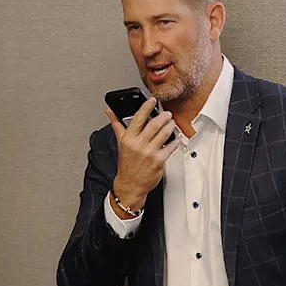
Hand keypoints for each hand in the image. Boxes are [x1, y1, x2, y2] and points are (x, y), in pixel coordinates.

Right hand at [106, 97, 176, 218]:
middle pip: (154, 124)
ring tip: (171, 123)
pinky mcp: (159, 161)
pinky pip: (171, 147)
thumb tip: (109, 112)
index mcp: (128, 138)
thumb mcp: (120, 143)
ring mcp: (149, 153)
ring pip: (164, 133)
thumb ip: (116, 125)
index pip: (138, 118)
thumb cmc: (126, 164)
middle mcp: (138, 145)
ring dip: (170, 126)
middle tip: (167, 114)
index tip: (152, 100)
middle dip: (164, 116)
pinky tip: (175, 138)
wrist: (130, 184)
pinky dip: (175, 140)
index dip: (147, 107)